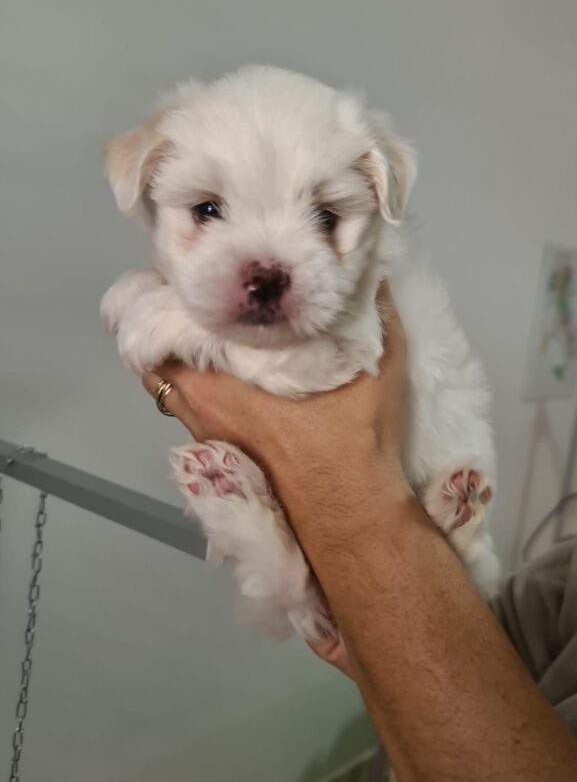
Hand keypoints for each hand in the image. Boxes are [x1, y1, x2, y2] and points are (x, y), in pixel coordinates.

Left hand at [142, 284, 407, 674]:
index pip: (162, 334)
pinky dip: (204, 390)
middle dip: (175, 328)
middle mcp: (201, 412)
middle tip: (208, 299)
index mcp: (219, 386)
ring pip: (176, 390)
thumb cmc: (351, 440)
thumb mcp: (372, 363)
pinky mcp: (226, 458)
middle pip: (160, 362)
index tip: (194, 275)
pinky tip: (241, 374)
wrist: (353, 515)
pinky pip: (195, 412)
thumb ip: (371, 309)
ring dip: (189, 362)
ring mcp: (209, 439)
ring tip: (221, 331)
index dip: (169, 298)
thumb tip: (370, 266)